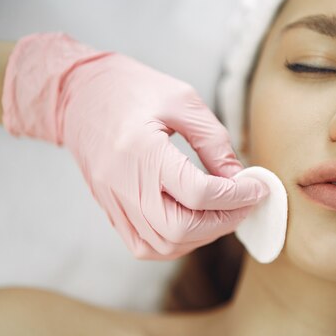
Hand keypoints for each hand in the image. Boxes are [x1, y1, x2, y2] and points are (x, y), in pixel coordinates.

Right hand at [2, 33, 267, 259]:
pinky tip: (193, 225)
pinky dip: (174, 243)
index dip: (236, 195)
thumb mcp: (182, 100)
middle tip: (244, 204)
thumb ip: (214, 142)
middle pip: (180, 228)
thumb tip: (238, 179)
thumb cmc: (130, 89)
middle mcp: (124, 183)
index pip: (198, 192)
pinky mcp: (109, 209)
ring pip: (163, 244)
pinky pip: (143, 246)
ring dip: (201, 236)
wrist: (79, 94)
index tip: (257, 187)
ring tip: (222, 213)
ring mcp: (113, 200)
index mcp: (142, 150)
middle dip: (223, 221)